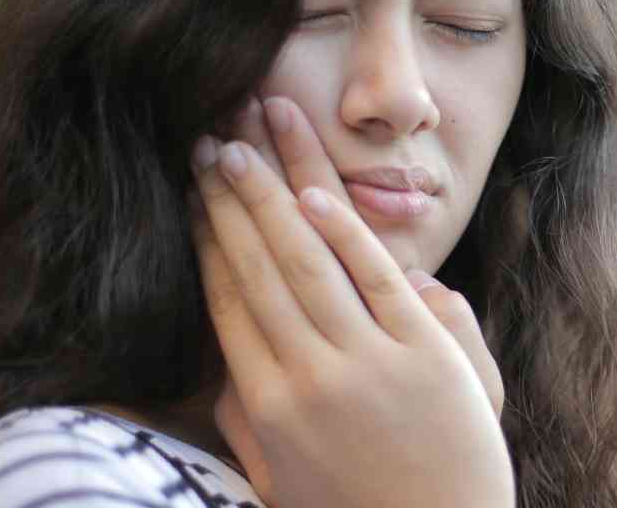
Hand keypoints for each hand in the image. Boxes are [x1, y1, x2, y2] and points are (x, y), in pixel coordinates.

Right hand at [190, 97, 512, 507]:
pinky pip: (376, 281)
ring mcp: (367, 364)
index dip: (207, 239)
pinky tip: (313, 195)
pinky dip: (344, 234)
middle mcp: (306, 378)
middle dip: (229, 200)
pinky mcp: (425, 356)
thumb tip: (227, 359)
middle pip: (258, 268)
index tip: (191, 192)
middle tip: (206, 143)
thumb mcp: (279, 477)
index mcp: (266, 406)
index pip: (228, 301)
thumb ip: (245, 419)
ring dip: (271, 196)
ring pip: (306, 262)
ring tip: (245, 143)